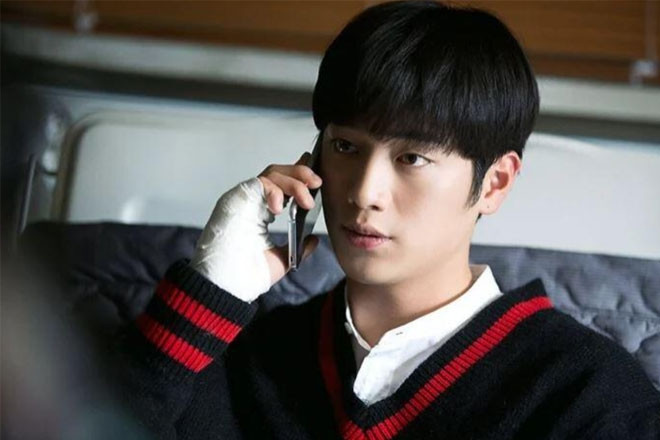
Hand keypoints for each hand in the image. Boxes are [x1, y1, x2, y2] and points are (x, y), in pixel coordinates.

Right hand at [189, 152, 321, 301]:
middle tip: (317, 184)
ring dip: (294, 182)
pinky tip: (281, 208)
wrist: (228, 286)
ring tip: (306, 201)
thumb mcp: (282, 260)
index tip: (316, 178)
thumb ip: (299, 248)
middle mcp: (251, 202)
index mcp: (260, 213)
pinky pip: (260, 183)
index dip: (299, 177)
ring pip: (272, 174)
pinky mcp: (237, 198)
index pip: (281, 186)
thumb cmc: (245, 275)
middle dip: (301, 174)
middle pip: (278, 174)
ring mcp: (244, 199)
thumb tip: (313, 239)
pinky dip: (275, 190)